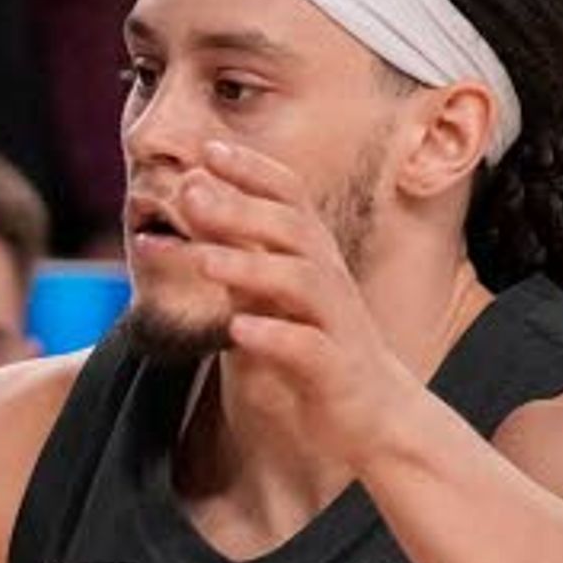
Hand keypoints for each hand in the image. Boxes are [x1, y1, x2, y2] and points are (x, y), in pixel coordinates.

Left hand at [169, 141, 431, 473]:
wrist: (374, 414)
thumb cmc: (315, 345)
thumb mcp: (273, 293)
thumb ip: (239, 250)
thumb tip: (193, 201)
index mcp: (312, 257)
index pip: (289, 198)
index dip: (253, 170)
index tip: (207, 148)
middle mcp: (328, 280)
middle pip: (291, 230)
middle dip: (241, 208)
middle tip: (189, 192)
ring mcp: (335, 323)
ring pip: (300, 283)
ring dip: (250, 267)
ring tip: (203, 260)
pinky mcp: (335, 368)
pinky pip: (308, 347)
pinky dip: (274, 335)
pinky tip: (237, 330)